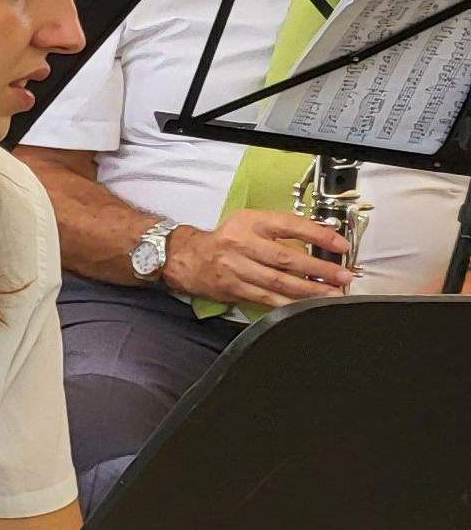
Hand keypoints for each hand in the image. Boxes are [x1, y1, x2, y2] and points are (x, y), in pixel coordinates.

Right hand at [161, 212, 351, 307]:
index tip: (340, 245)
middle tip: (342, 276)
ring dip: (309, 290)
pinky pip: (266, 298)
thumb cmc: (224, 239)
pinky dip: (289, 303)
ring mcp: (237, 268)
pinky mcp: (234, 288)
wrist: (187, 257)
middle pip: (287, 258)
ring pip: (279, 282)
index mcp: (250, 222)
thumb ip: (279, 228)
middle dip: (319, 269)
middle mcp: (242, 243)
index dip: (318, 235)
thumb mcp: (248, 222)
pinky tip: (306, 307)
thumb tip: (317, 238)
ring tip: (331, 294)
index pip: (290, 225)